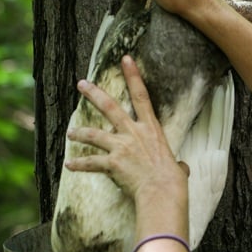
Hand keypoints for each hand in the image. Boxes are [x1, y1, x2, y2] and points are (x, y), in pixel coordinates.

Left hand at [65, 55, 188, 202]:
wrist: (162, 192)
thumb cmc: (173, 182)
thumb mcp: (177, 167)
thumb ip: (177, 164)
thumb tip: (182, 168)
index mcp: (151, 130)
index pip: (142, 96)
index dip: (133, 76)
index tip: (125, 59)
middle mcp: (133, 134)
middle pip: (110, 107)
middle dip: (94, 94)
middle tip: (81, 84)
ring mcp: (121, 147)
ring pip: (94, 134)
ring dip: (80, 132)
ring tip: (71, 133)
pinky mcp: (111, 163)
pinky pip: (91, 162)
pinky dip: (79, 164)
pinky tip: (69, 165)